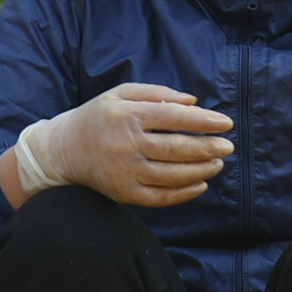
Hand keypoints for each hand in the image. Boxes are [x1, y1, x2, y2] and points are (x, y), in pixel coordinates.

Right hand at [6, 82, 232, 207]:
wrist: (62, 150)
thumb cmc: (98, 118)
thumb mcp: (120, 94)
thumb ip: (157, 93)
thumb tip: (193, 102)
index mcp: (125, 114)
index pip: (172, 117)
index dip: (203, 121)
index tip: (226, 123)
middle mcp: (125, 144)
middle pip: (176, 148)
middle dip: (208, 148)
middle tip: (228, 146)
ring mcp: (124, 171)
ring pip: (171, 175)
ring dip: (201, 170)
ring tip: (218, 164)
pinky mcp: (123, 193)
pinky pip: (160, 197)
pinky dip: (184, 193)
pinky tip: (201, 185)